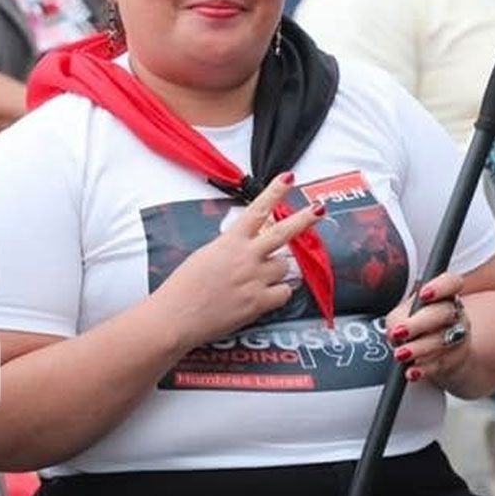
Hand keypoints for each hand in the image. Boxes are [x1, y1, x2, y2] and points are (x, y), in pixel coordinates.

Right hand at [152, 174, 324, 349]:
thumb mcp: (205, 256)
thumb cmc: (183, 288)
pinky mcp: (258, 303)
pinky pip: (284, 292)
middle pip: (283, 232)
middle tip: (319, 210)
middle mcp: (246, 257)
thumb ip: (229, 248)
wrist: (175, 317)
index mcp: (230, 242)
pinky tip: (266, 294)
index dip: (275, 192)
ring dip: (278, 269)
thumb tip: (247, 247)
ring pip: (285, 266)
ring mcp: (255, 280)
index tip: (288, 178)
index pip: (257, 210)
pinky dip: (279, 292)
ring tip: (261, 277)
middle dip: (304, 219)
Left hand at [386, 272, 470, 386]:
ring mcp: (459, 337)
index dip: (440, 287)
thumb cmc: (421, 327)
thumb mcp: (406, 315)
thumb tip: (395, 328)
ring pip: (441, 341)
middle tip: (398, 332)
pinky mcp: (455, 360)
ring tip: (400, 354)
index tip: (423, 295)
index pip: (452, 283)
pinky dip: (423, 369)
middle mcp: (455, 314)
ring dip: (418, 348)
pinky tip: (412, 371)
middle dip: (418, 323)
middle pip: (442, 314)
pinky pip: (440, 364)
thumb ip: (399, 317)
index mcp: (445, 296)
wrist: (443, 354)